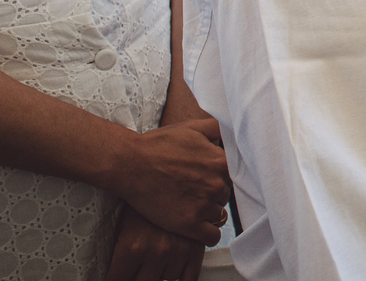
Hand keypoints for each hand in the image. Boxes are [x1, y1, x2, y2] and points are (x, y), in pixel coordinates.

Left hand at [104, 206, 204, 280]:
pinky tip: (173, 268)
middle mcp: (157, 251)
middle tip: (140, 264)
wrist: (161, 172)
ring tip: (157, 261)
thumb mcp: (123, 226)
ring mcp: (180, 249)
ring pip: (168, 280)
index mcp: (132, 248)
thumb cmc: (140, 198)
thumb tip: (119, 275)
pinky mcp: (197, 246)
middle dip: (139, 276)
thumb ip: (121, 255)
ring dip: (161, 274)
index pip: (118, 280)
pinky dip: (182, 277)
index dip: (117, 277)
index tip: (119, 275)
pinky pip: (190, 277)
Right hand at [114, 118, 229, 244]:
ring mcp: (203, 206)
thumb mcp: (192, 128)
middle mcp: (216, 185)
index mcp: (221, 162)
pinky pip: (213, 236)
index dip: (220, 177)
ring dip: (208, 212)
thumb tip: (233, 130)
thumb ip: (218, 128)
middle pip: (225, 195)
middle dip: (212, 194)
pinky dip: (207, 233)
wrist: (130, 164)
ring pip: (219, 215)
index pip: (235, 175)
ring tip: (188, 204)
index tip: (207, 177)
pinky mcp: (189, 224)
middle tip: (192, 189)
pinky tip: (196, 225)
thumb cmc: (159, 144)